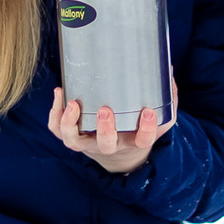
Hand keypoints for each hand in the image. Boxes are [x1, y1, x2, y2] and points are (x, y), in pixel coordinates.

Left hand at [49, 82, 176, 172]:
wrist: (119, 154)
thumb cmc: (137, 129)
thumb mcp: (157, 120)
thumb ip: (166, 98)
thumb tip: (168, 69)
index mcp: (133, 141)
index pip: (143, 140)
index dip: (146, 128)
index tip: (148, 111)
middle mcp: (110, 145)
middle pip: (106, 144)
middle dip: (105, 129)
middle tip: (105, 110)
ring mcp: (88, 143)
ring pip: (74, 142)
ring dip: (71, 124)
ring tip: (73, 104)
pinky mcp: (73, 137)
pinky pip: (58, 131)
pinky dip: (55, 115)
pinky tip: (59, 94)